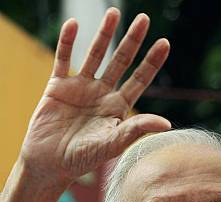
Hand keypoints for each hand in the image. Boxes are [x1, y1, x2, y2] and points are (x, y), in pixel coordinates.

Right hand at [21, 8, 170, 187]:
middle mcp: (102, 94)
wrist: (50, 163)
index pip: (140, 80)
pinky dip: (67, 42)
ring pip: (95, 54)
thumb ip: (136, 130)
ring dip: (104, 34)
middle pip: (121, 61)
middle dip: (132, 40)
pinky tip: (73, 24)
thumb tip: (167, 123)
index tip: (165, 43)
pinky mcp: (58, 85)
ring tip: (114, 12)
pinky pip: (63, 58)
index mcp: (118, 108)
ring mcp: (81, 88)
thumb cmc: (83, 159)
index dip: (152, 62)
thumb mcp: (113, 144)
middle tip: (144, 18)